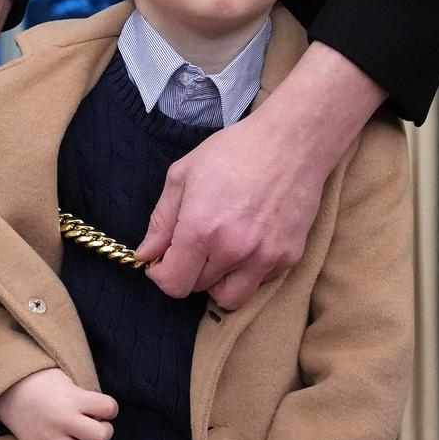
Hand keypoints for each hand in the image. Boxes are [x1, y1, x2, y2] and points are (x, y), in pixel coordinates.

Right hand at [0, 368, 117, 439]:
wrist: (9, 389)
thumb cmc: (43, 382)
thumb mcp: (68, 380)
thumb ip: (85, 397)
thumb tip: (103, 417)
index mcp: (72, 399)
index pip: (108, 407)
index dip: (111, 409)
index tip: (103, 410)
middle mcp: (61, 421)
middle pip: (99, 436)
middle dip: (106, 433)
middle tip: (98, 427)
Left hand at [135, 42, 384, 308]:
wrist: (293, 141)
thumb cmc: (235, 150)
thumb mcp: (184, 175)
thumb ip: (161, 221)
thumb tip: (146, 255)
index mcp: (201, 230)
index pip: (173, 284)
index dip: (161, 275)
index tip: (164, 261)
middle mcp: (233, 250)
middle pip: (198, 289)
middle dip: (189, 271)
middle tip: (195, 244)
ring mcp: (264, 257)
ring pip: (230, 298)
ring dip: (219, 282)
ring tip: (220, 252)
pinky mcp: (289, 257)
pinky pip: (259, 282)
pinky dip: (249, 271)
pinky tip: (249, 242)